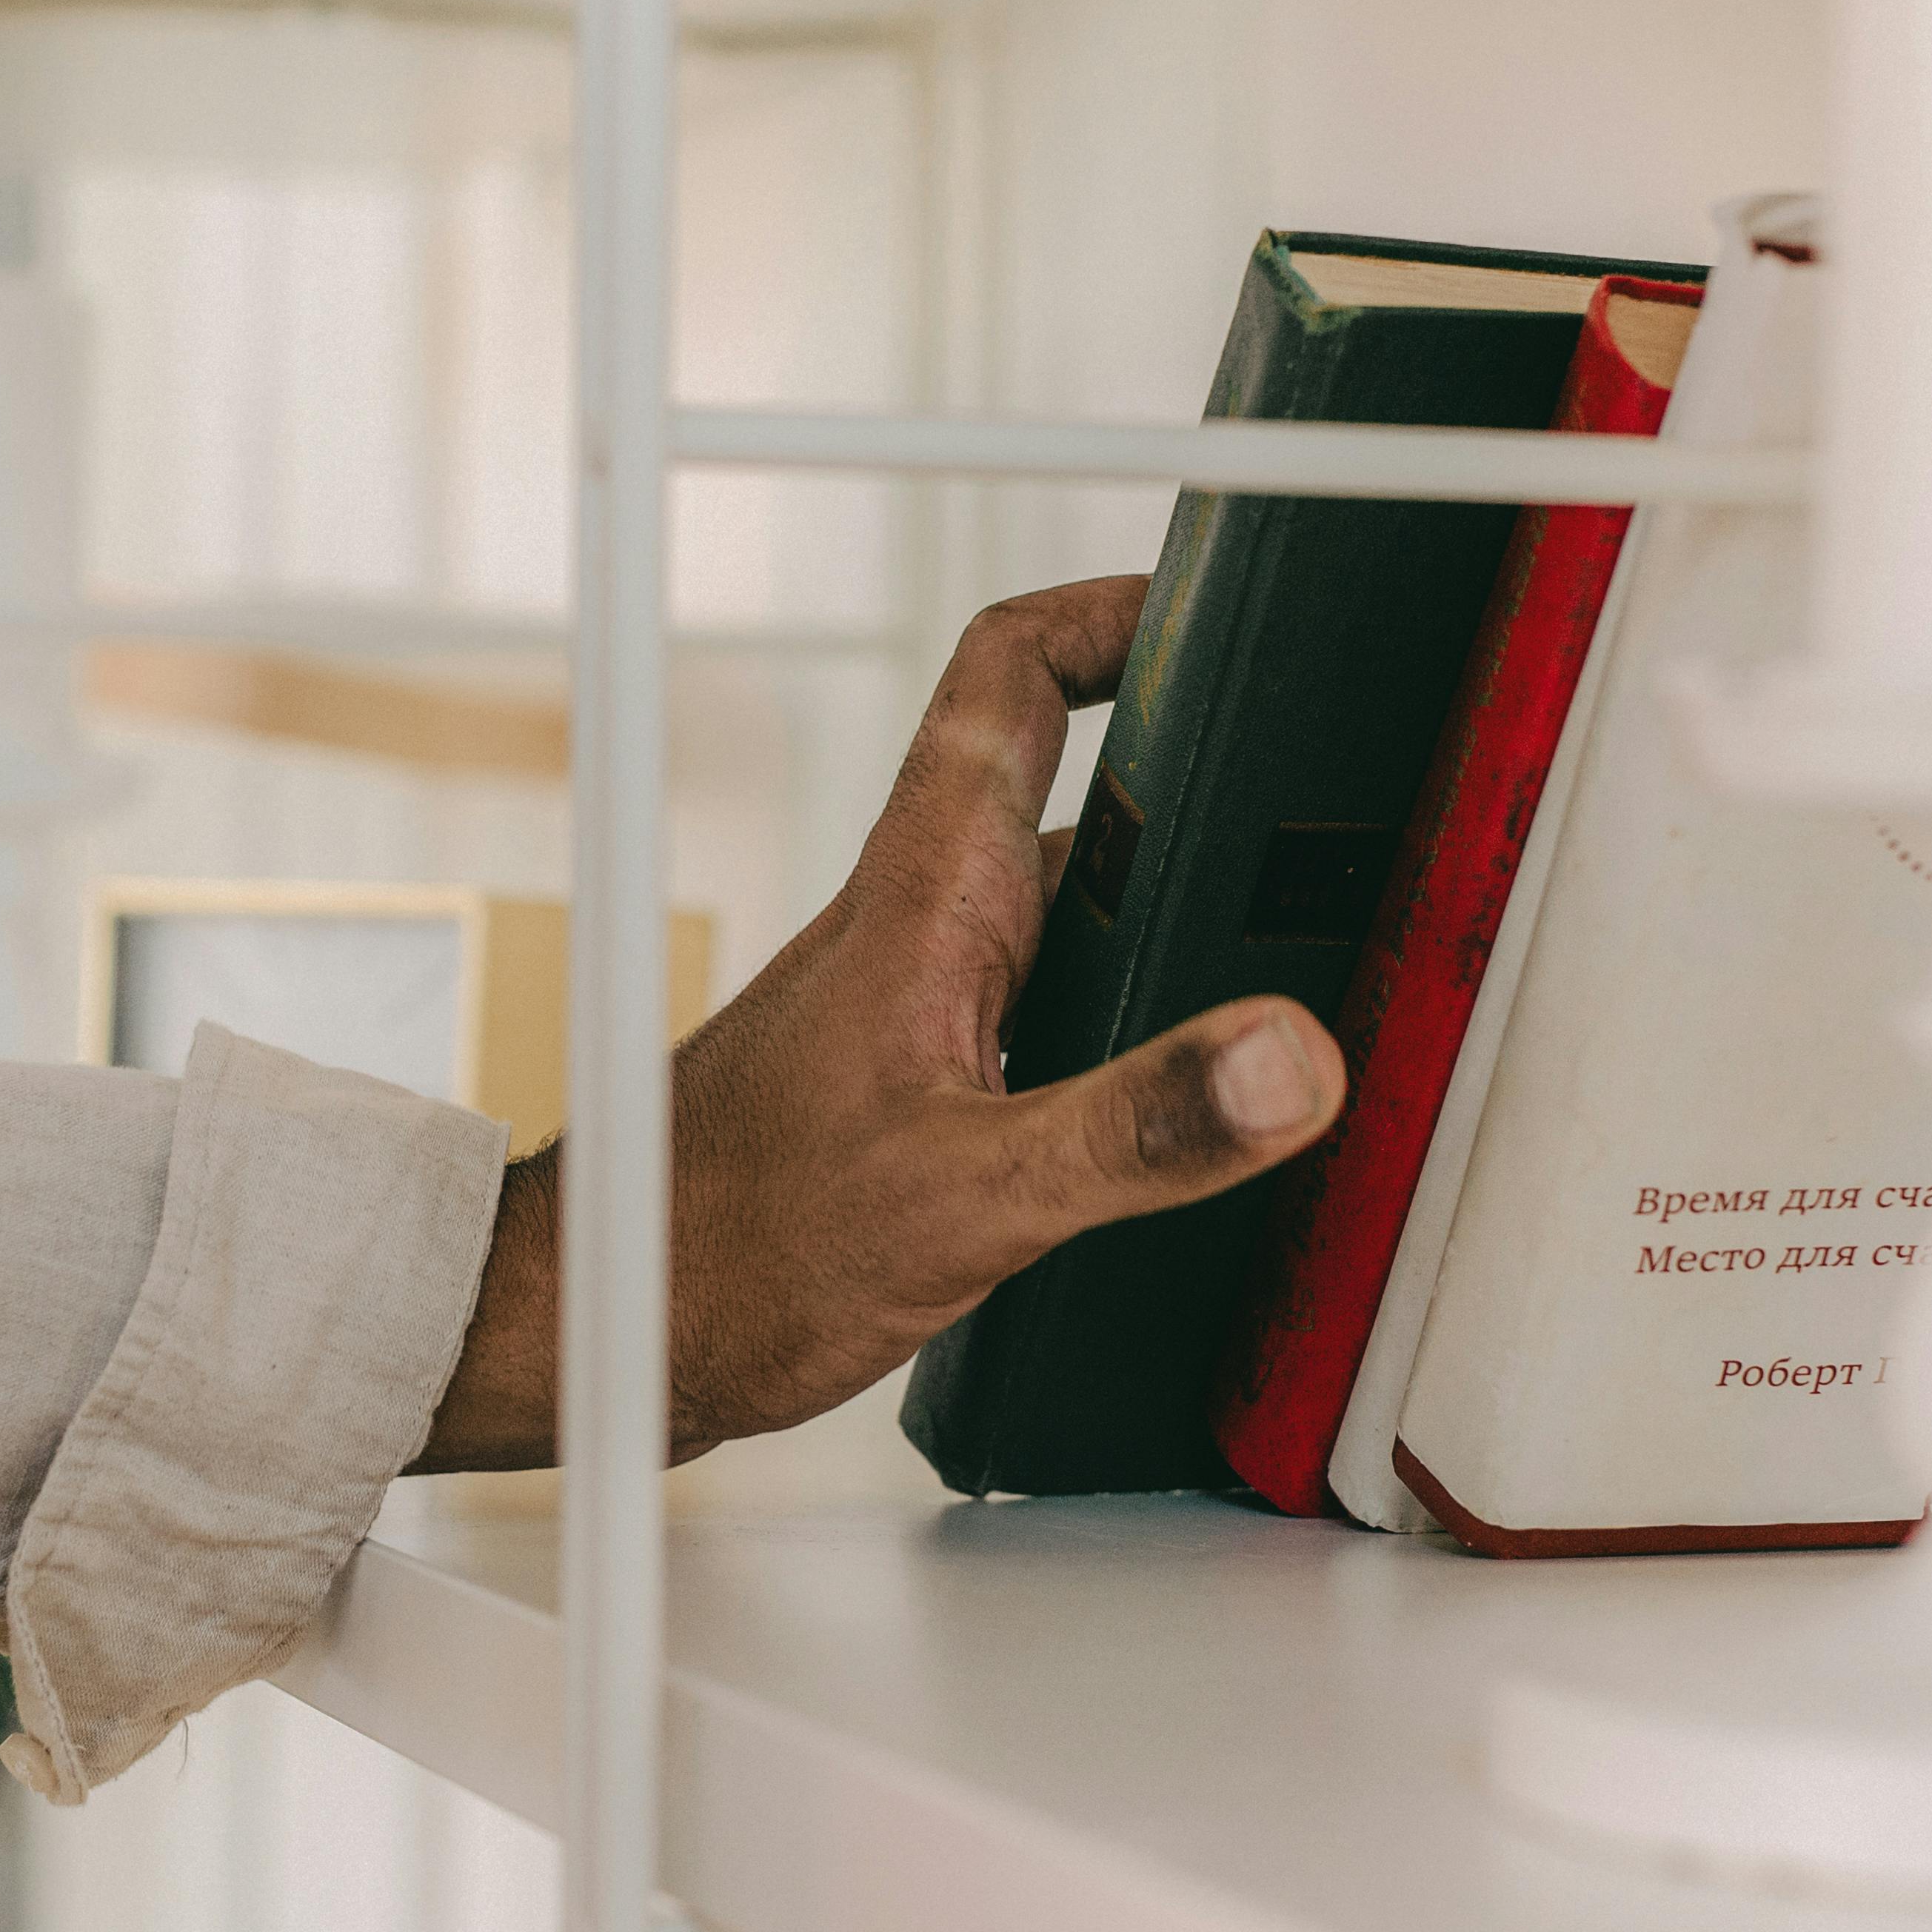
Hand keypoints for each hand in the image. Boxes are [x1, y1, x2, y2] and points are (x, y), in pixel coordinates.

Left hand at [419, 572, 1346, 1468]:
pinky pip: (1050, 1014)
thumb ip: (1136, 1126)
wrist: (612, 1323)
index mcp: (927, 895)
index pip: (1013, 673)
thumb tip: (1286, 1058)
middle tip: (1319, 818)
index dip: (1115, 611)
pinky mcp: (918, 1083)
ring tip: (1294, 964)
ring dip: (1170, 927)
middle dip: (1197, 786)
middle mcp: (924, 924)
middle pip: (1072, 790)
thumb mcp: (971, 1194)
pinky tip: (1182, 1111)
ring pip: (1068, 915)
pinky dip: (1128, 1032)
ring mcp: (919, 1002)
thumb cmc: (732, 1248)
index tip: (1216, 608)